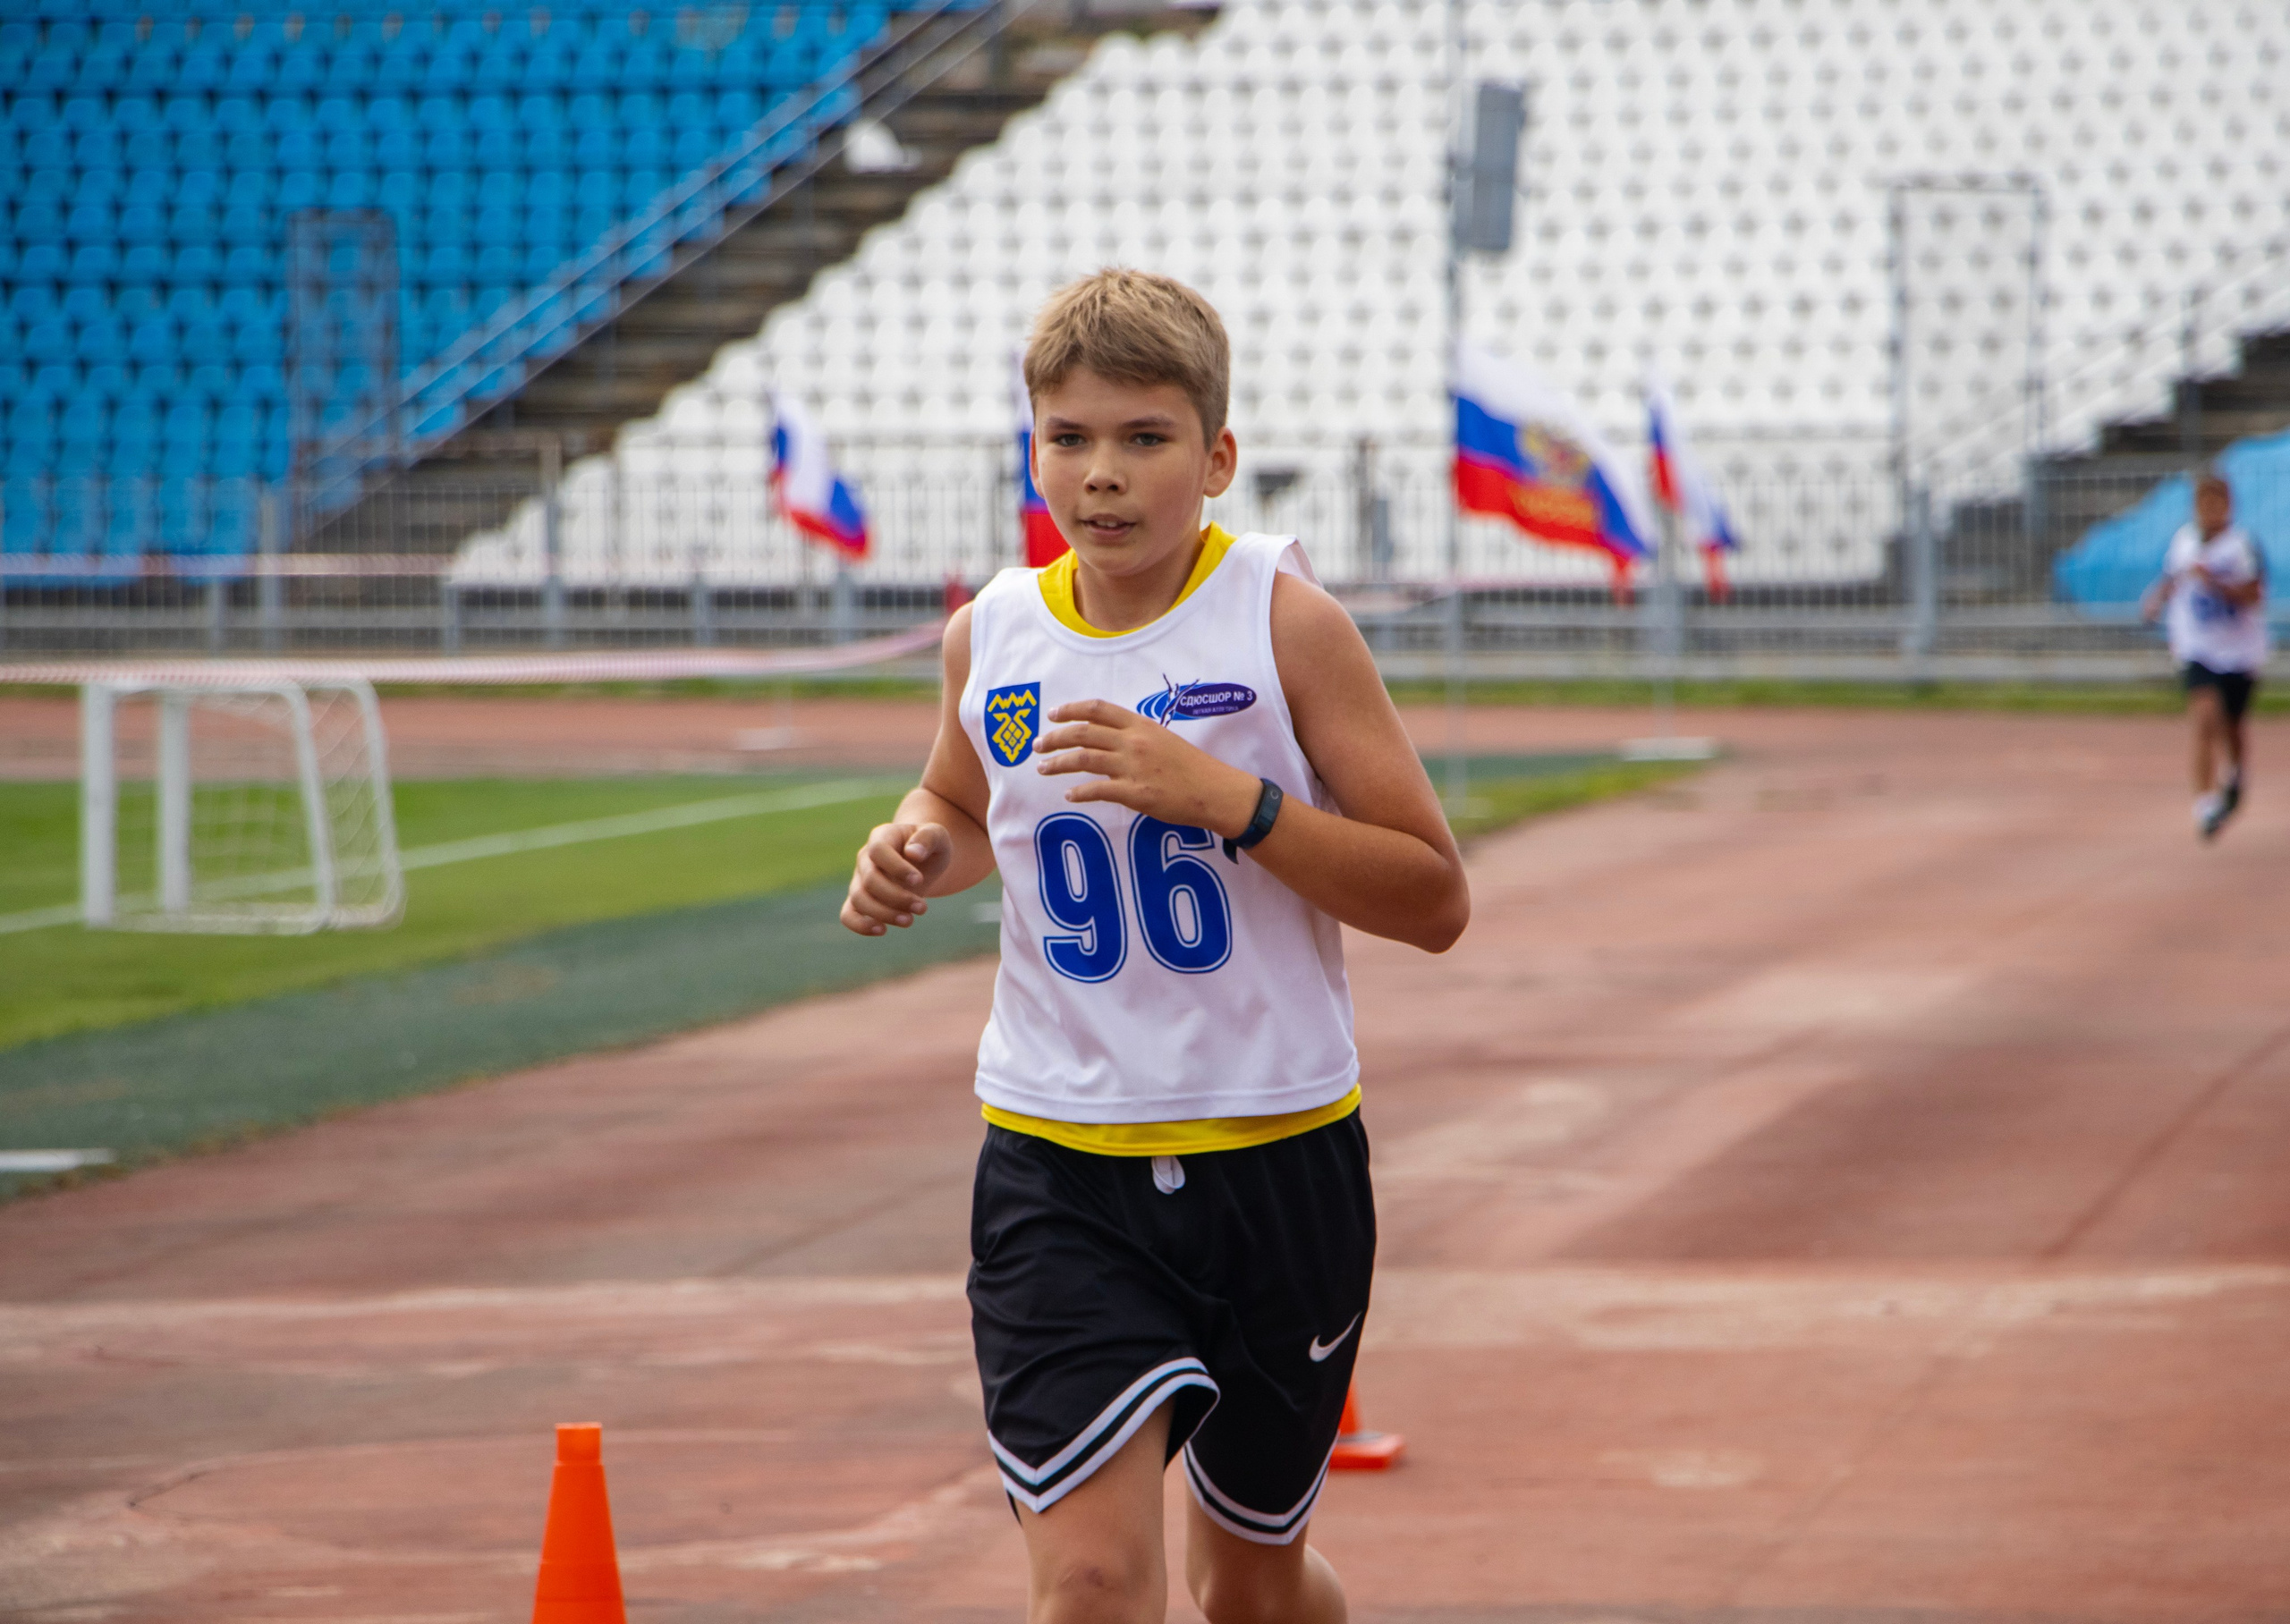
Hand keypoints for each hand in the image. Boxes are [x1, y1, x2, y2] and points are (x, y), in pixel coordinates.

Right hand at [842, 821, 952, 934]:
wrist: (923, 862)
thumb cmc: (929, 847)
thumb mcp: (937, 835)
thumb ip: (927, 838)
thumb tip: (913, 854)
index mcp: (882, 837)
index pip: (878, 850)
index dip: (896, 867)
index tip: (919, 880)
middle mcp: (865, 858)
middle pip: (870, 880)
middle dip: (897, 897)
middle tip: (923, 908)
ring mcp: (859, 879)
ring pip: (859, 899)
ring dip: (884, 914)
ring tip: (910, 920)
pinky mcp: (860, 900)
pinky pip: (847, 914)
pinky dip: (860, 926)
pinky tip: (882, 930)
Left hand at [1033, 699, 1261, 835]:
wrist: (1213, 790)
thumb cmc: (1190, 765)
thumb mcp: (1162, 739)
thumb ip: (1133, 737)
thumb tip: (1105, 742)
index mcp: (1140, 724)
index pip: (1098, 709)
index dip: (1071, 710)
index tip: (1053, 715)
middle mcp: (1133, 741)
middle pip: (1083, 733)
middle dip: (1055, 738)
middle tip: (1038, 745)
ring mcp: (1133, 767)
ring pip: (1083, 760)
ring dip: (1058, 763)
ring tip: (1043, 768)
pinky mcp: (1135, 793)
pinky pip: (1097, 790)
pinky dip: (1079, 793)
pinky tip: (1069, 795)